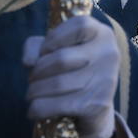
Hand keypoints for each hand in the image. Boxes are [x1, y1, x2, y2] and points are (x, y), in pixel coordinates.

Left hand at [23, 15, 117, 137]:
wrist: (96, 111)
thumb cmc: (72, 72)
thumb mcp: (55, 51)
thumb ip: (36, 46)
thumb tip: (28, 61)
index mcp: (102, 34)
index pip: (80, 26)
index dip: (55, 37)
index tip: (44, 51)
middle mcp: (108, 54)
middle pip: (62, 58)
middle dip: (38, 71)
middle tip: (32, 79)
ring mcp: (105, 81)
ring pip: (57, 84)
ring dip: (35, 91)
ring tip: (31, 94)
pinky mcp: (97, 105)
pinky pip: (57, 105)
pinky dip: (38, 108)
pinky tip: (33, 110)